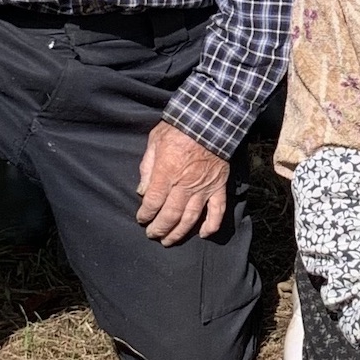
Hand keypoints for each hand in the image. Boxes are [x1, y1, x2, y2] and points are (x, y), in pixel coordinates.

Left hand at [136, 123, 228, 243]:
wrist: (211, 118)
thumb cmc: (180, 127)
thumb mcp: (155, 140)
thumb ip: (147, 167)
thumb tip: (142, 191)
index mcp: (167, 172)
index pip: (152, 202)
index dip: (145, 214)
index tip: (141, 218)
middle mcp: (185, 184)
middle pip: (170, 215)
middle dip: (159, 228)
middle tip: (152, 234)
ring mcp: (204, 187)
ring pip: (190, 218)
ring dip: (178, 233)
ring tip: (169, 241)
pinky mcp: (218, 186)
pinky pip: (217, 211)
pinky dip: (211, 225)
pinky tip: (203, 234)